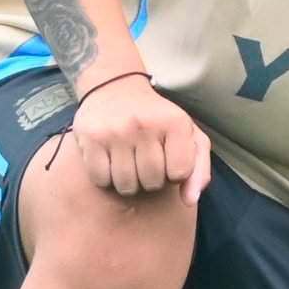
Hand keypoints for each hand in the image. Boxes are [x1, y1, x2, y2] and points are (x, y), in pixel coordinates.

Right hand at [65, 72, 209, 200]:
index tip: (168, 159)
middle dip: (151, 180)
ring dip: (128, 182)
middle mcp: (145, 125)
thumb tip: (190, 200)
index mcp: (175, 122)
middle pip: (152, 182)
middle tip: (145, 162)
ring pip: (126, 185)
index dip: (175, 174)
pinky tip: (110, 161)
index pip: (180, 173)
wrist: (115, 88)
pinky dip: (106, 178)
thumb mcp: (188, 135)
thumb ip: (198, 168)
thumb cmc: (157, 118)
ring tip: (129, 163)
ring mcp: (115, 132)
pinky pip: (101, 180)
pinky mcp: (90, 138)